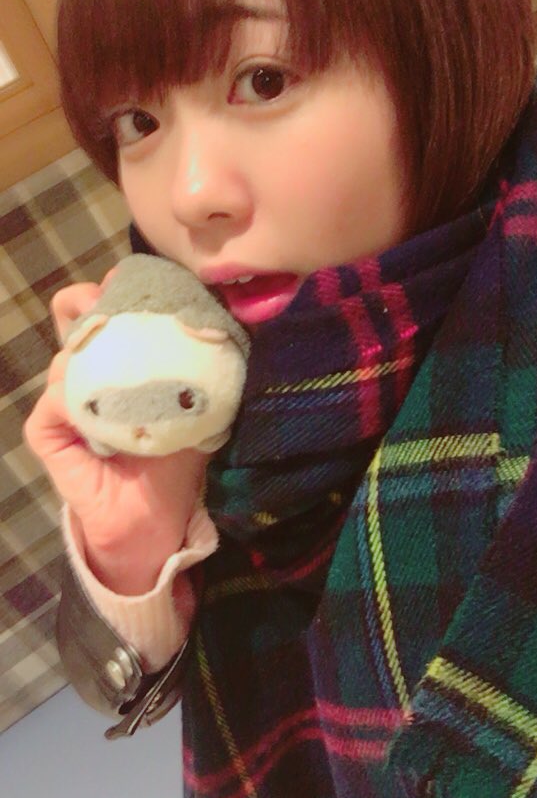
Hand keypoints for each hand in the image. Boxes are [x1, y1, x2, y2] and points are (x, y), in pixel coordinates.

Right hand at [24, 277, 210, 594]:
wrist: (156, 516)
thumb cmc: (177, 457)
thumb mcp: (195, 406)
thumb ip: (202, 368)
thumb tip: (230, 323)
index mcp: (120, 361)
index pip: (109, 310)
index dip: (120, 290)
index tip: (140, 281)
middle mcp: (87, 372)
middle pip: (73, 315)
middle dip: (91, 301)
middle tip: (115, 300)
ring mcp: (61, 399)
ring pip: (66, 358)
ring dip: (96, 362)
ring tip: (126, 381)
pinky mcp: (46, 430)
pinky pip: (54, 401)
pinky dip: (75, 403)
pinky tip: (101, 418)